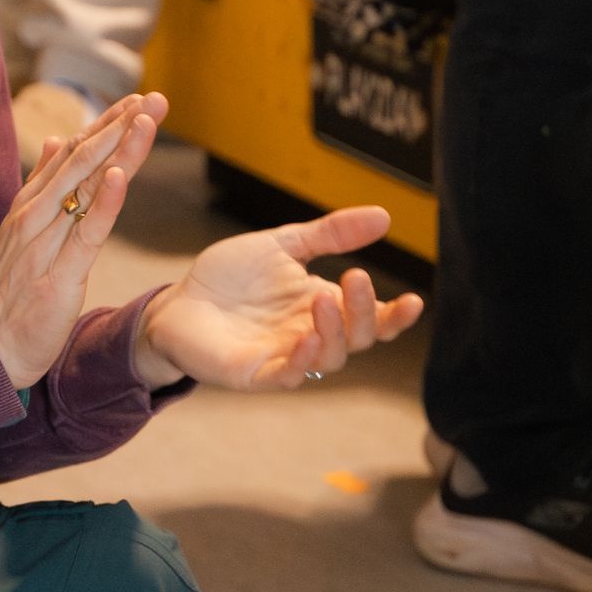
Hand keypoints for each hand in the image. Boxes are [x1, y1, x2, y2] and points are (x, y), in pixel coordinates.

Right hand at [0, 92, 168, 388]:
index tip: (135, 101)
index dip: (104, 125)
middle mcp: (34, 216)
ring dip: (116, 149)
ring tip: (144, 119)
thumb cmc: (12, 296)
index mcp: (30, 205)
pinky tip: (119, 176)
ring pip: (83, 186)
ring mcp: (44, 243)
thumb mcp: (26, 232)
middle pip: (81, 160)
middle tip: (151, 98)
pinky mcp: (58, 274)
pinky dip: (102, 202)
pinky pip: (84, 233)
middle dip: (117, 126)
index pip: (72, 154)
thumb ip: (44, 187)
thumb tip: (60, 139)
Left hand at [137, 206, 423, 390]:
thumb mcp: (282, 245)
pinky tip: (306, 338)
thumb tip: (384, 216)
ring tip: (324, 297)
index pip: (371, 318)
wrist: (177, 301)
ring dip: (334, 331)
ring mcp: (285, 357)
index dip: (395, 316)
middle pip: (356, 338)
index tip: (414, 301)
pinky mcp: (254, 374)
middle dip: (363, 312)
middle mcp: (311, 335)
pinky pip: (288, 376)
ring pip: (329, 358)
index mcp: (322, 306)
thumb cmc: (228, 277)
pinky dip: (302, 361)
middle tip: (355, 277)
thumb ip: (330, 234)